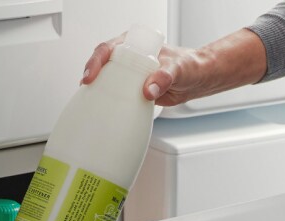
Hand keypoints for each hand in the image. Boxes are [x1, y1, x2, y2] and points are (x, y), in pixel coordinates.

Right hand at [80, 28, 266, 105]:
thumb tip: (148, 89)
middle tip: (86, 88)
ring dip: (97, 90)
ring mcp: (129, 75)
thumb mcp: (178, 69)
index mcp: (135, 46)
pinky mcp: (132, 90)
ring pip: (106, 80)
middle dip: (90, 75)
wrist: (198, 80)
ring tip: (90, 101)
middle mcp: (128, 59)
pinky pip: (115, 95)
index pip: (108, 49)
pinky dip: (108, 102)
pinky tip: (102, 109)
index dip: (96, 60)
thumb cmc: (190, 67)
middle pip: (101, 64)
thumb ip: (164, 76)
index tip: (92, 74)